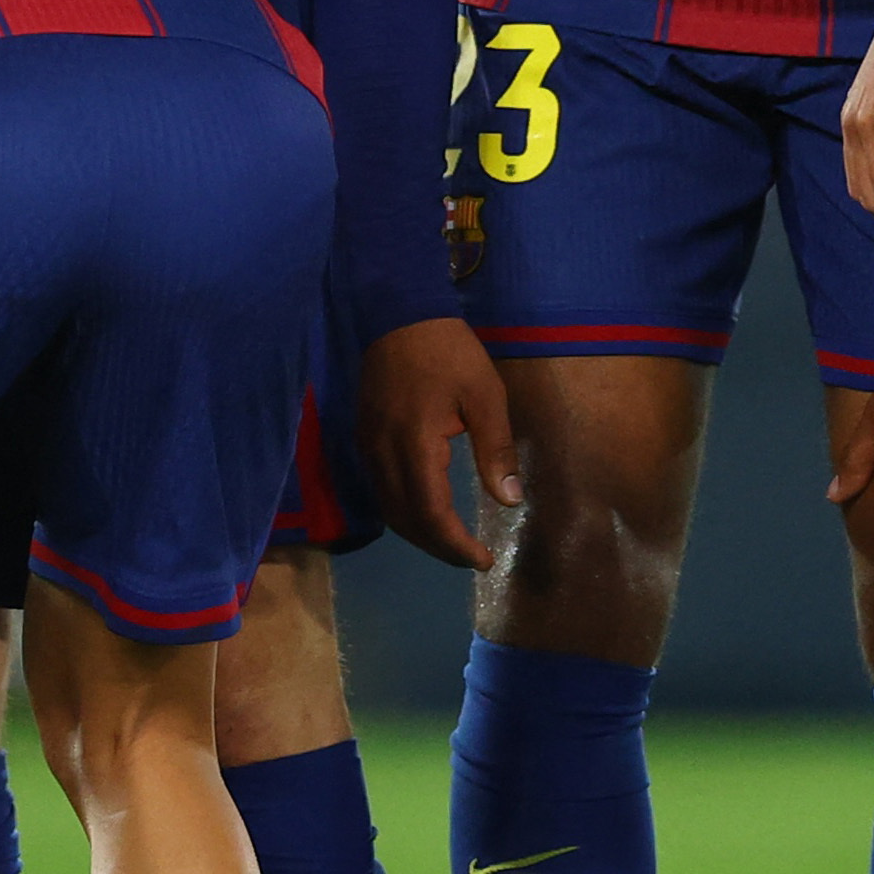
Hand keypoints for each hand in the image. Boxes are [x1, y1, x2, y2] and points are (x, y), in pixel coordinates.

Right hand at [359, 317, 522, 568]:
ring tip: (452, 542)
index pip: (430, 514)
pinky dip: (404, 512)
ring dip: (420, 533)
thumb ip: (495, 449)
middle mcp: (383, 454)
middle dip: (439, 547)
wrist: (398, 314)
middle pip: (405, 520)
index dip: (455, 545)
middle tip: (471, 557)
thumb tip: (510, 500)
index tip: (483, 559)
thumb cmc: (448, 352)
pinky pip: (381, 491)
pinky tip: (427, 512)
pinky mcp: (364, 439)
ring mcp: (368, 447)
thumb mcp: (484, 395)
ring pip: (388, 510)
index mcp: (415, 444)